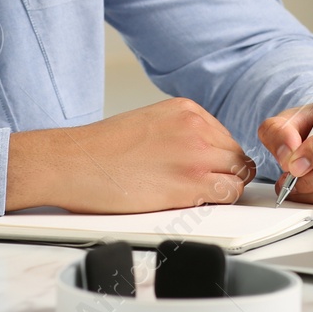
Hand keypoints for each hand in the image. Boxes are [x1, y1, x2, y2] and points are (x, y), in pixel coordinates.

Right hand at [6, 97, 255, 213]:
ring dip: (223, 189)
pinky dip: (219, 202)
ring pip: (239, 175)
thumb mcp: (149, 121)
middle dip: (225, 173)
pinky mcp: (190, 184)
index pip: (226, 136)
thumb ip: (180, 131)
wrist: (73, 162)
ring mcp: (196, 154)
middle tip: (202, 188)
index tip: (206, 171)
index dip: (218, 159)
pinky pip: (229, 194)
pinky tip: (192, 203)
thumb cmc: (101, 149)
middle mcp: (195, 127)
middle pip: (236, 155)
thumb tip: (203, 151)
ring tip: (193, 196)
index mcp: (186, 109)